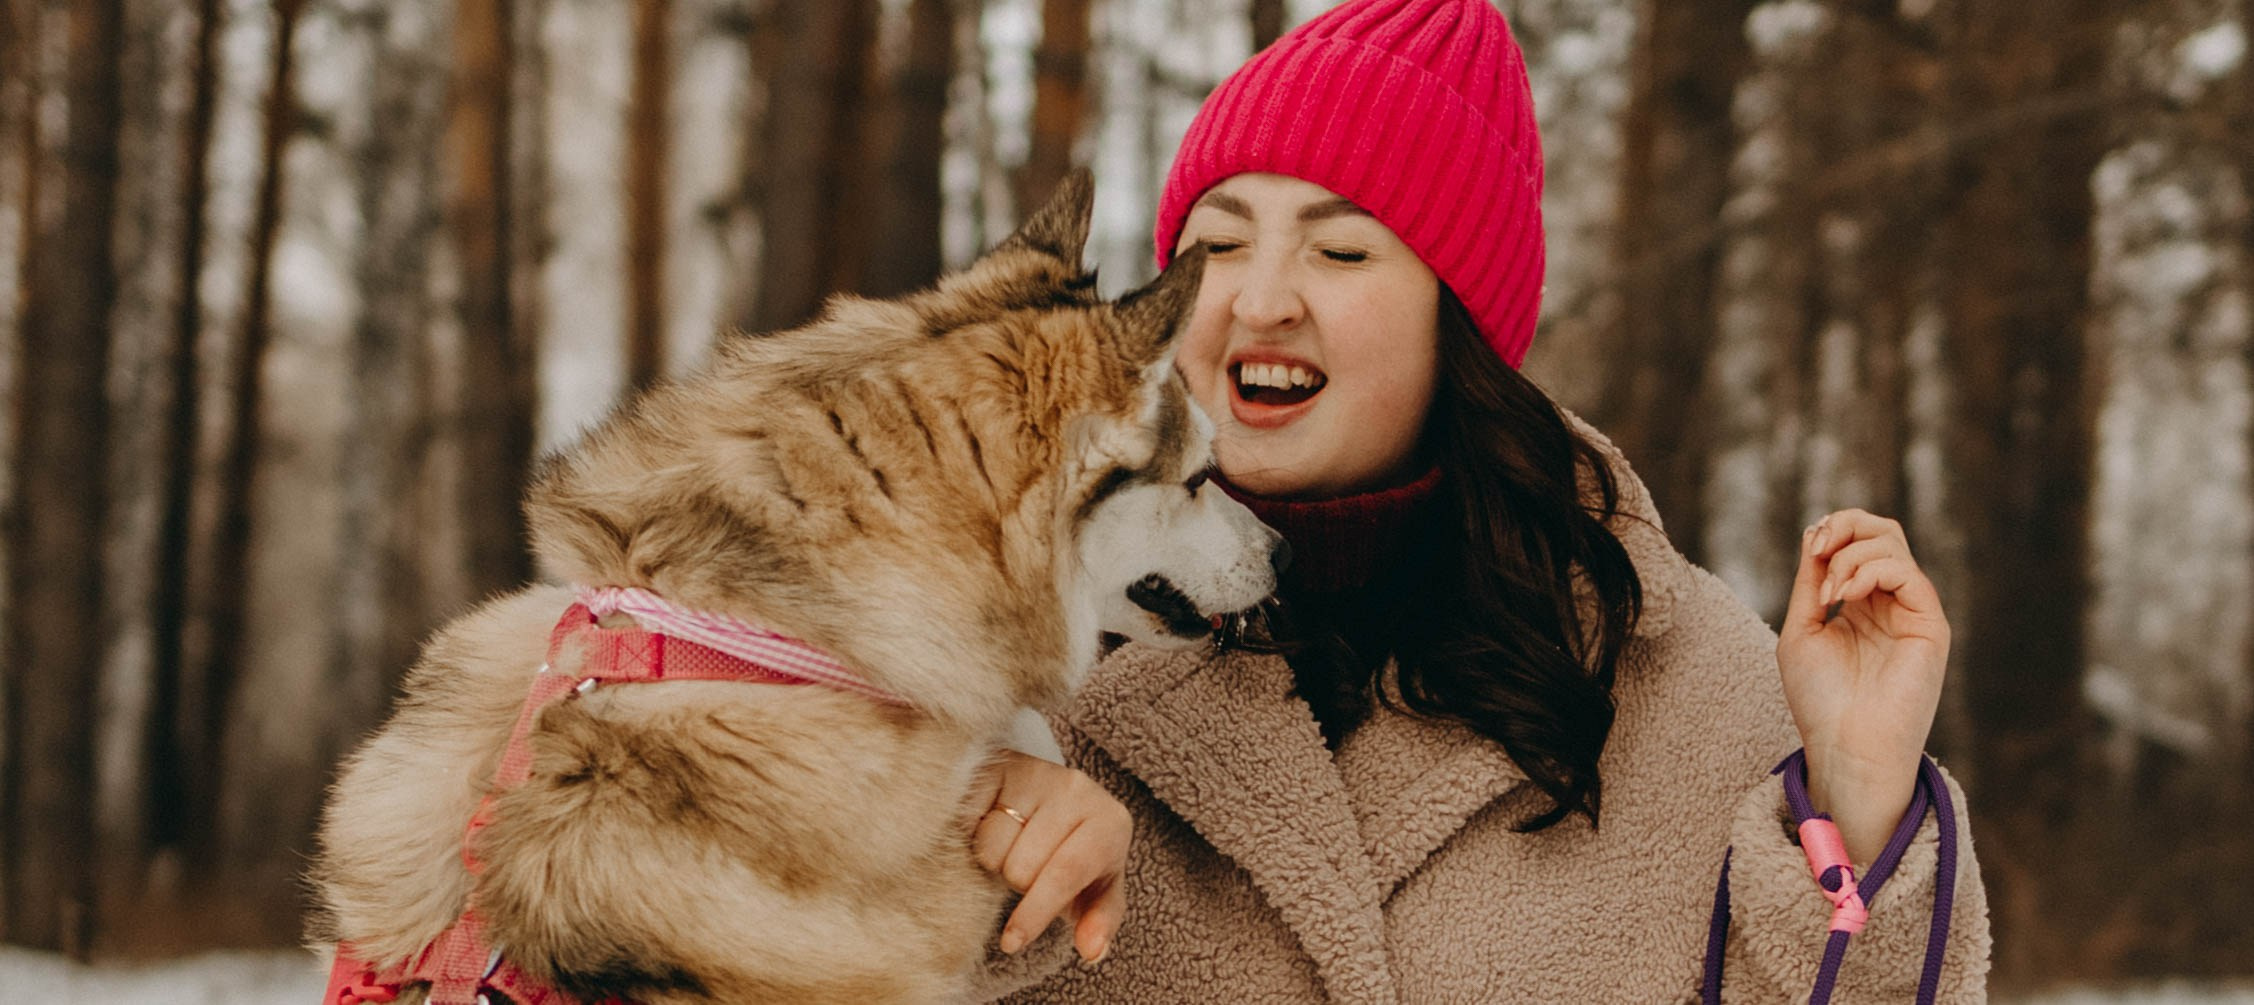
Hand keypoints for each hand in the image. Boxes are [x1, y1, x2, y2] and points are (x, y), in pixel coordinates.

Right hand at [965, 751, 1132, 962]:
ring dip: (991, 859)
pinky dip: (969, 832)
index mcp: (1110, 823)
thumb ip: (1099, 922)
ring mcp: (1037, 771)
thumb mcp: (1097, 890)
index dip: (1035, 912)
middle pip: (1022, 866)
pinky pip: (969, 816)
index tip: (1011, 943)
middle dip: (1015, 882)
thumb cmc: (1079, 856)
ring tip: (1009, 845)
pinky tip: (985, 828)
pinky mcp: (999, 763)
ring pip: (991, 843)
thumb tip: (1092, 951)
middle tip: (1024, 869)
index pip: (1066, 873)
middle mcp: (1077, 789)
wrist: (1055, 802)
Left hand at [1776, 509, 1950, 863]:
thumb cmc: (1821, 699)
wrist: (1846, 746)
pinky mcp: (1930, 625)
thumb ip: (1811, 583)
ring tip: (1830, 595)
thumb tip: (1815, 536)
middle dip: (1845, 525)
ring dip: (1850, 556)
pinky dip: (1870, 570)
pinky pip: (1907, 572)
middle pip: (1881, 532)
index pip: (1856, 542)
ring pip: (1892, 545)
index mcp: (1860, 604)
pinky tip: (1846, 596)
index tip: (1810, 545)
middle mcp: (1889, 603)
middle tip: (1819, 546)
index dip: (1832, 529)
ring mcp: (1911, 612)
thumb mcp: (1803, 630)